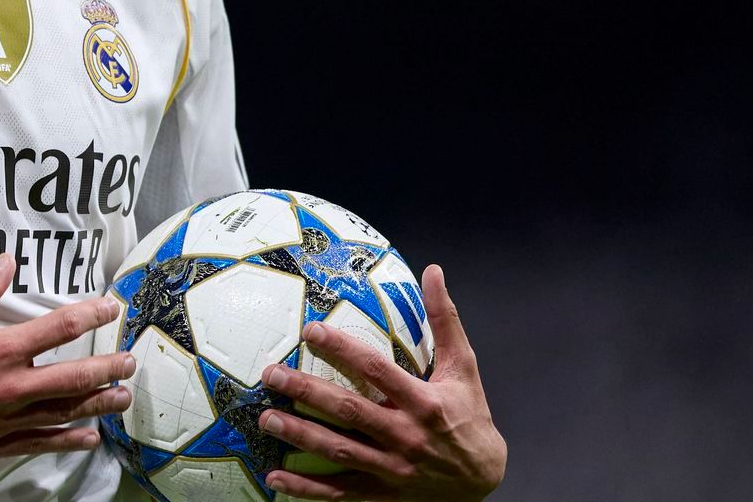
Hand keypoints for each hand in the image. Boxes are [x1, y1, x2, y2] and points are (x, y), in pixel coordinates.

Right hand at [0, 252, 136, 464]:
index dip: (90, 315)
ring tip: (121, 397)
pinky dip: (67, 440)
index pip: (59, 328)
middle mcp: (10, 387)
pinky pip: (39, 444)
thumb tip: (7, 261)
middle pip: (74, 377)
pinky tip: (88, 437)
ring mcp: (4, 421)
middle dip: (107, 367)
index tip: (110, 307)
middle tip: (129, 361)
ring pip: (63, 412)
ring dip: (97, 404)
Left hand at [255, 264, 506, 499]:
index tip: (311, 330)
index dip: (343, 349)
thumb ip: (445, 320)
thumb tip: (434, 272)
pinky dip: (308, 489)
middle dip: (307, 392)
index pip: (377, 370)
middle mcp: (406, 436)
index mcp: (424, 402)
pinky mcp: (383, 491)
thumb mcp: (464, 368)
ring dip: (300, 435)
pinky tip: (276, 476)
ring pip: (339, 450)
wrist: (485, 479)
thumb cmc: (471, 416)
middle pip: (349, 411)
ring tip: (266, 419)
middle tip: (271, 375)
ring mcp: (392, 467)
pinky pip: (340, 491)